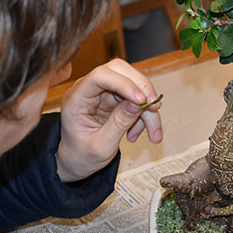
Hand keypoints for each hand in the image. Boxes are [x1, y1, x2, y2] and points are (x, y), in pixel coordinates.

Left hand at [56, 59, 161, 181]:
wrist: (77, 161)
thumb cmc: (81, 155)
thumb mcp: (100, 146)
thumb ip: (118, 124)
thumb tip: (138, 104)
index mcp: (77, 98)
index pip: (100, 76)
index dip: (123, 83)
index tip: (142, 100)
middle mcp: (90, 90)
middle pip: (121, 72)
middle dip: (142, 88)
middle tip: (155, 107)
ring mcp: (104, 93)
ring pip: (135, 87)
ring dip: (148, 109)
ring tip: (153, 134)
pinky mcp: (116, 100)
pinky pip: (138, 100)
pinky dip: (145, 116)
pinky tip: (138, 133)